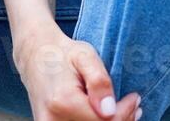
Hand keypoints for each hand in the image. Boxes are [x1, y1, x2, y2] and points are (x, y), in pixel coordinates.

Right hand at [16, 27, 141, 120]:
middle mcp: (53, 120)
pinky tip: (107, 116)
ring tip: (124, 111)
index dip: (125, 112)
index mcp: (63, 102)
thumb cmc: (63, 54)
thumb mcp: (85, 56)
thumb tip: (109, 111)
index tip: (134, 98)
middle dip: (121, 120)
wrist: (36, 58)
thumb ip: (99, 81)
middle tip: (134, 106)